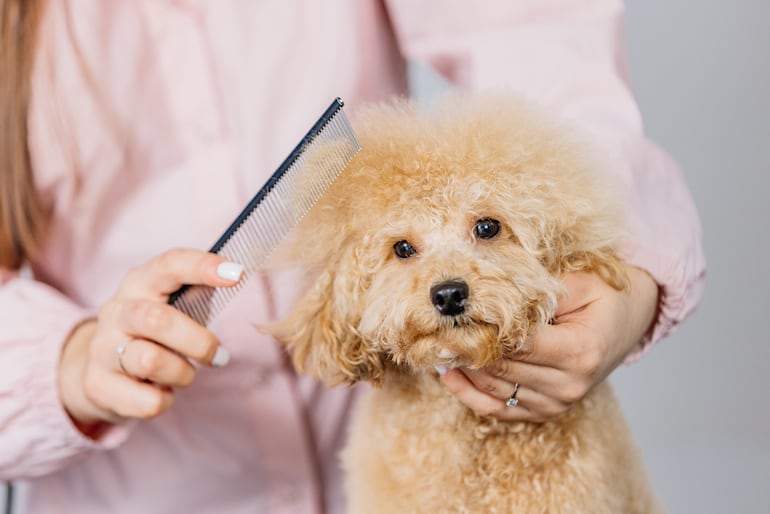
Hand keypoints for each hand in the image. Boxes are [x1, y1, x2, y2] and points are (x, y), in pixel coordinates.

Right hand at [58, 249, 243, 435]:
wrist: (100, 370)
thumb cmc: (154, 332)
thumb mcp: (174, 305)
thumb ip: (199, 291)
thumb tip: (235, 274)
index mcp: (140, 283)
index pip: (169, 264)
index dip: (202, 266)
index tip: (237, 274)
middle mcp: (116, 311)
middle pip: (158, 319)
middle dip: (199, 342)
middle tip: (219, 356)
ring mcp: (102, 348)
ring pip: (151, 361)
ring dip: (182, 373)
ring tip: (183, 374)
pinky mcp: (98, 385)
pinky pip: (148, 401)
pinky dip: (165, 400)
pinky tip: (159, 391)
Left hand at [440, 265, 659, 421]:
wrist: (628, 321)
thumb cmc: (604, 297)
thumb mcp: (582, 282)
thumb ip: (542, 290)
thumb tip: (495, 295)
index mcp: (580, 351)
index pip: (518, 344)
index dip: (483, 329)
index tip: (454, 315)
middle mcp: (569, 384)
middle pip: (501, 367)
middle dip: (466, 347)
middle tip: (436, 328)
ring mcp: (557, 403)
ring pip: (493, 388)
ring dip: (463, 368)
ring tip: (438, 345)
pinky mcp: (545, 412)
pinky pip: (498, 409)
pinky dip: (469, 393)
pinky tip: (449, 373)